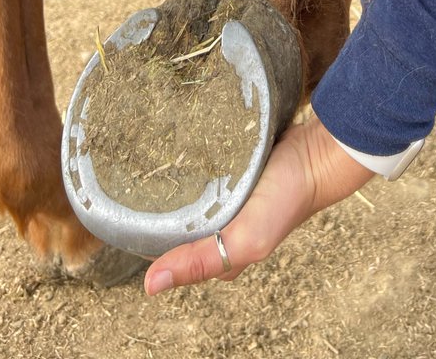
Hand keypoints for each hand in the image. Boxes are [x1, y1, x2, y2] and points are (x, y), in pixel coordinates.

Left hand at [143, 115, 372, 294]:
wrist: (318, 154)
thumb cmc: (287, 201)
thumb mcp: (245, 239)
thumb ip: (201, 261)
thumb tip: (150, 286)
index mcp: (221, 251)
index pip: (171, 253)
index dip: (144, 240)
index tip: (117, 219)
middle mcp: (221, 224)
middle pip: (175, 220)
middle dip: (149, 207)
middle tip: (122, 182)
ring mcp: (226, 194)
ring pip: (186, 191)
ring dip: (167, 180)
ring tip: (138, 162)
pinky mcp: (231, 166)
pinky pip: (200, 166)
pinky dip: (187, 160)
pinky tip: (171, 148)